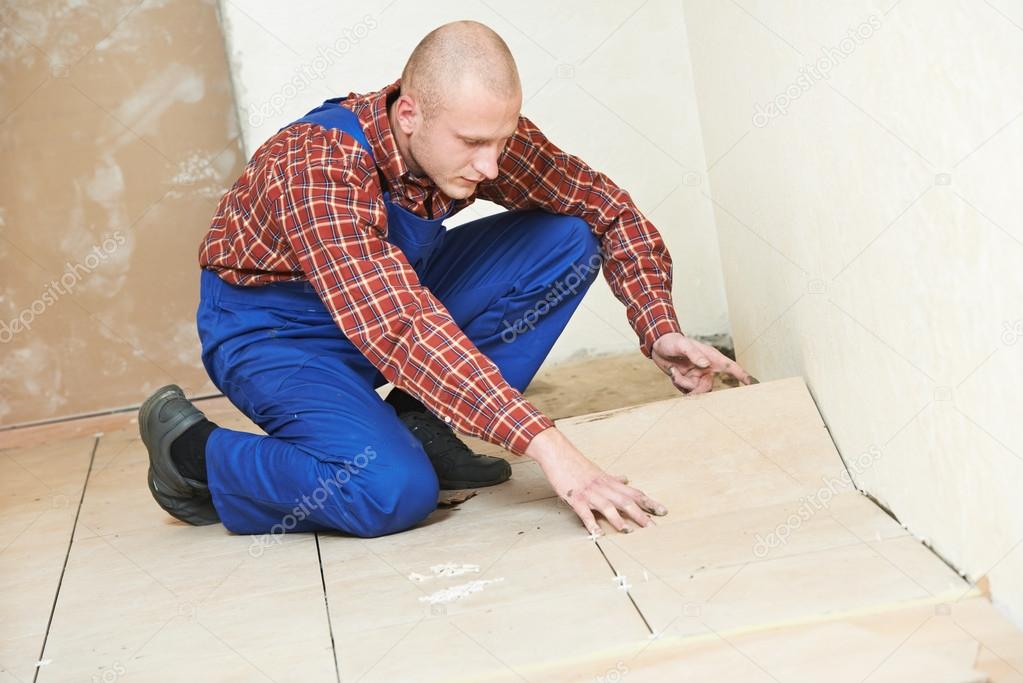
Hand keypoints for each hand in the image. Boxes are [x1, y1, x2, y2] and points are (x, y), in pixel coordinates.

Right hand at [525, 427, 667, 534]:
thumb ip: (613, 478)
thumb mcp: (598, 471)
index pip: (634, 493)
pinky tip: (597, 533)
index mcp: (610, 482)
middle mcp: (603, 487)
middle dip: (641, 515)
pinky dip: (591, 523)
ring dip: (618, 519)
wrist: (558, 453)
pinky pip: (584, 513)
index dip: (649, 502)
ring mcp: (590, 493)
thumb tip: (626, 479)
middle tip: (653, 528)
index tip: (663, 511)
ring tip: (628, 532)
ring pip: (607, 506)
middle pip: (626, 501)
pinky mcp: (575, 498)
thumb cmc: (577, 464)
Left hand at [652, 332, 753, 394]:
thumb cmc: (673, 341)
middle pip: (709, 387)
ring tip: (674, 371)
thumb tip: (705, 364)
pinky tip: (673, 372)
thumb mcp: (682, 345)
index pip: (731, 368)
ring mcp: (699, 376)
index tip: (754, 384)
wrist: (658, 346)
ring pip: (696, 392)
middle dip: (694, 387)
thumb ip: (694, 354)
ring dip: (683, 384)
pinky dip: (678, 384)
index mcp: (712, 358)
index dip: (744, 376)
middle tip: (678, 376)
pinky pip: (687, 391)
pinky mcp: (689, 382)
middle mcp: (708, 369)